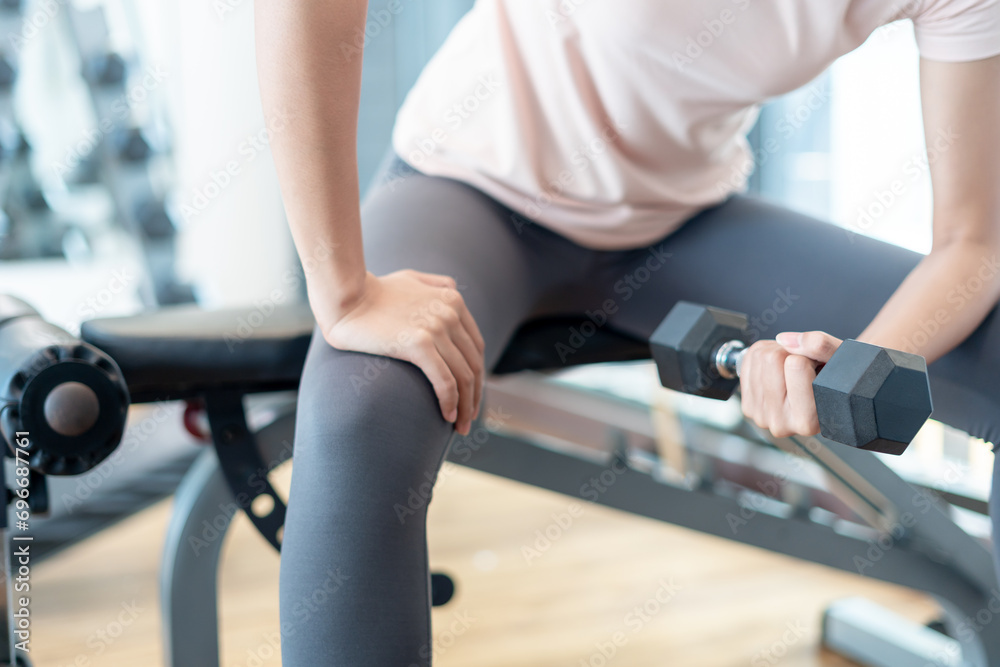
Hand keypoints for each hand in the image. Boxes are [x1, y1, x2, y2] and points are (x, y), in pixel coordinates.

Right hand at [314, 269, 485, 434]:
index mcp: (453, 300)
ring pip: (463, 377)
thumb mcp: (411, 278)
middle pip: (474, 365)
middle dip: (475, 396)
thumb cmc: (373, 291)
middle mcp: (450, 314)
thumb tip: (454, 289)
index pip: (476, 347)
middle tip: (468, 419)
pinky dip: (450, 403)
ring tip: (459, 426)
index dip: (478, 375)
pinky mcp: (419, 344)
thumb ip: (436, 284)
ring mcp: (436, 328)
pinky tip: (446, 417)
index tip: (471, 395)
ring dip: (465, 407)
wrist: (345, 298)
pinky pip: (445, 382)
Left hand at [738, 331, 842, 438]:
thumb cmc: (838, 381)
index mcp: (808, 420)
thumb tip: (784, 340)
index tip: (818, 367)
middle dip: (789, 352)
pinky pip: (747, 361)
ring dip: (777, 353)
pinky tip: (779, 370)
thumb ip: (820, 346)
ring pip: (758, 357)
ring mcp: (761, 415)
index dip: (809, 356)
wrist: (829, 395)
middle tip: (805, 365)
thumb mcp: (842, 359)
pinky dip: (763, 357)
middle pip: (771, 359)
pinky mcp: (748, 404)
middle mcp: (781, 422)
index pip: (795, 365)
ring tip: (794, 369)